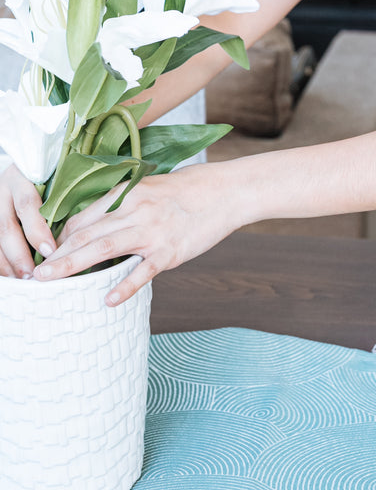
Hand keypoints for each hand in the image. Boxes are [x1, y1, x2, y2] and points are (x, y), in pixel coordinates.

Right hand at [0, 164, 55, 277]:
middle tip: (32, 274)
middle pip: (6, 226)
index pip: (28, 205)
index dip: (37, 230)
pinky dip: (0, 262)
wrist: (26, 167)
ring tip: (22, 279)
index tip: (50, 251)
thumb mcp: (56, 177)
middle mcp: (3, 190)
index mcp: (22, 176)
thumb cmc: (50, 175)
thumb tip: (90, 224)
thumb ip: (65, 197)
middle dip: (19, 254)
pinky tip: (10, 275)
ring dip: (7, 262)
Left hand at [32, 161, 236, 304]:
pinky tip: (108, 300)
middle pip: (86, 232)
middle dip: (57, 253)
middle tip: (35, 273)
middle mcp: (135, 209)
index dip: (62, 237)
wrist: (225, 192)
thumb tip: (98, 227)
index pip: (84, 216)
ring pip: (104, 248)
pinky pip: (143, 270)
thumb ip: (124, 206)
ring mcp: (152, 230)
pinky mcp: (170, 250)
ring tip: (51, 280)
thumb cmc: (187, 190)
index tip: (48, 254)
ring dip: (73, 265)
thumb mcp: (150, 189)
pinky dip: (124, 286)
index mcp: (128, 193)